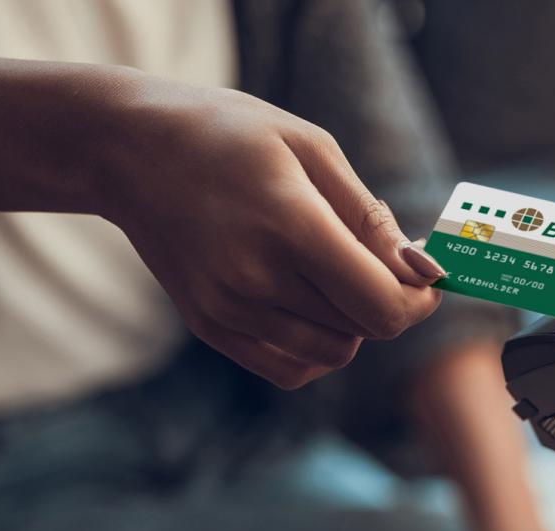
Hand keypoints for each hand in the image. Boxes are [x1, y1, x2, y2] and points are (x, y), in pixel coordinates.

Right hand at [97, 72, 444, 388]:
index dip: (420, 300)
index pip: (381, 305)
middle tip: (380, 261)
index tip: (427, 277)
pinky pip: (292, 370)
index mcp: (289, 226)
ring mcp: (228, 309)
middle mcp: (255, 278)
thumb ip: (371, 218)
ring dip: (354, 326)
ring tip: (336, 275)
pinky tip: (311, 305)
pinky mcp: (211, 327)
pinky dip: (318, 349)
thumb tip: (424, 270)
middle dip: (389, 303)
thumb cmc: (229, 135)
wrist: (127, 149)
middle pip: (362, 330)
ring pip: (332, 354)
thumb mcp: (311, 149)